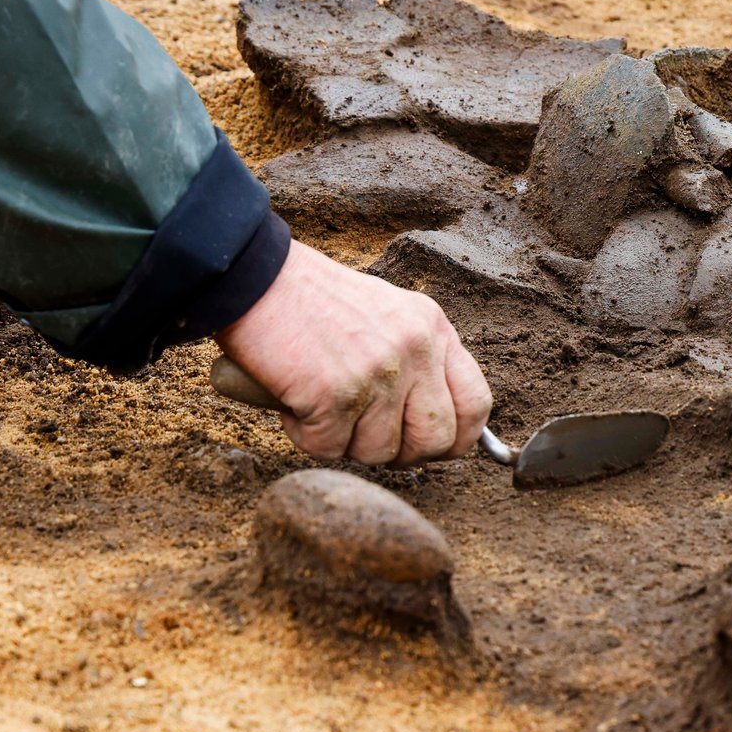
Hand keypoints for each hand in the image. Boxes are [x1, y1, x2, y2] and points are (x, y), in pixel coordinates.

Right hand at [214, 241, 491, 466]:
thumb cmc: (312, 301)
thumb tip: (435, 429)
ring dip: (344, 442)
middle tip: (363, 434)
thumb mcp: (388, 315)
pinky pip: (328, 449)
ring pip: (379, 453)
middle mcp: (413, 350)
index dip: (456, 438)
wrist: (255, 278)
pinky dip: (305, 435)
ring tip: (319, 403)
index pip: (477, 403)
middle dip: (399, 452)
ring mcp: (377, 374)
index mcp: (432, 328)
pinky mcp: (334, 395)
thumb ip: (418, 361)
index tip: (430, 446)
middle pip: (435, 441)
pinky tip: (294, 401)